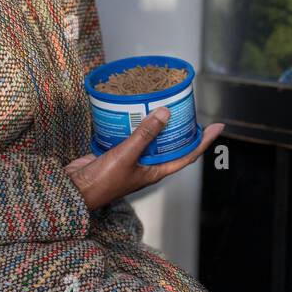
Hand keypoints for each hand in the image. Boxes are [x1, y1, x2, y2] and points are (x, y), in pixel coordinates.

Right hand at [64, 108, 224, 211]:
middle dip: (182, 128)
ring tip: (165, 102)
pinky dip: (136, 122)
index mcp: (155, 171)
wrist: (74, 189)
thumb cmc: (102, 182)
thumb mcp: (127, 156)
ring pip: (151, 138)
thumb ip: (145, 134)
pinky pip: (132, 134)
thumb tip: (165, 114)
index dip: (203, 142)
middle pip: (171, 144)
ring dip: (158, 122)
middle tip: (189, 108)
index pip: (187, 155)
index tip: (217, 127)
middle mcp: (147, 165)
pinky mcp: (117, 151)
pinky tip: (135, 109)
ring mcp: (133, 158)